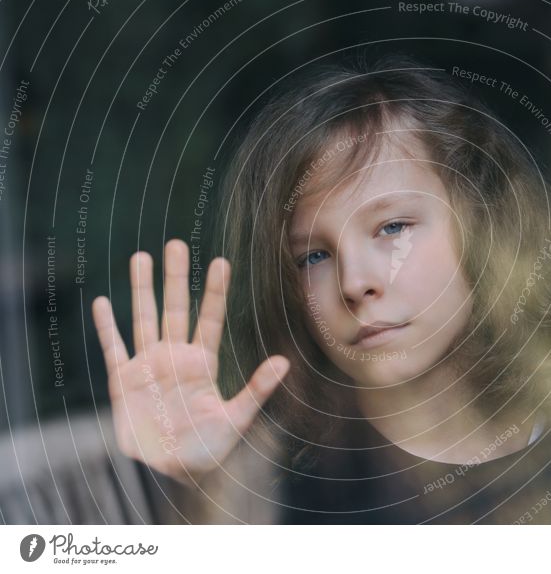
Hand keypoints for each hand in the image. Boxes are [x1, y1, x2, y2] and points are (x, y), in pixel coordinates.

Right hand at [92, 239, 289, 485]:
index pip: (209, 318)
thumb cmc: (210, 446)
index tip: (221, 262)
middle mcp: (175, 356)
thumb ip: (258, 389)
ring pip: (144, 318)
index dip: (214, 291)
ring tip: (140, 257)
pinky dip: (108, 327)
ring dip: (141, 289)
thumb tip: (284, 362)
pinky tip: (103, 302)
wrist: (176, 470)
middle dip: (175, 277)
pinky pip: (113, 348)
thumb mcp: (237, 418)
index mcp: (203, 362)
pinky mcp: (124, 382)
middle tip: (176, 243)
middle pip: (175, 308)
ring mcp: (148, 366)